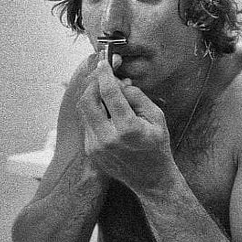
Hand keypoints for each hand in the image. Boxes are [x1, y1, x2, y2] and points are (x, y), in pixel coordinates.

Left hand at [77, 59, 174, 195]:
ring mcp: (96, 146)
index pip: (109, 93)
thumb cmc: (157, 146)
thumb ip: (137, 96)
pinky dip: (94, 111)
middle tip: (102, 74)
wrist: (151, 180)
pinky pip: (87, 122)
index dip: (105, 73)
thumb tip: (119, 82)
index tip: (104, 62)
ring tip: (106, 91)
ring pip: (83, 110)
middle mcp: (107, 138)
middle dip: (93, 82)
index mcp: (128, 129)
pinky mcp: (90, 151)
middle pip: (87, 99)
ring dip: (92, 96)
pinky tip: (107, 110)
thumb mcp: (156, 118)